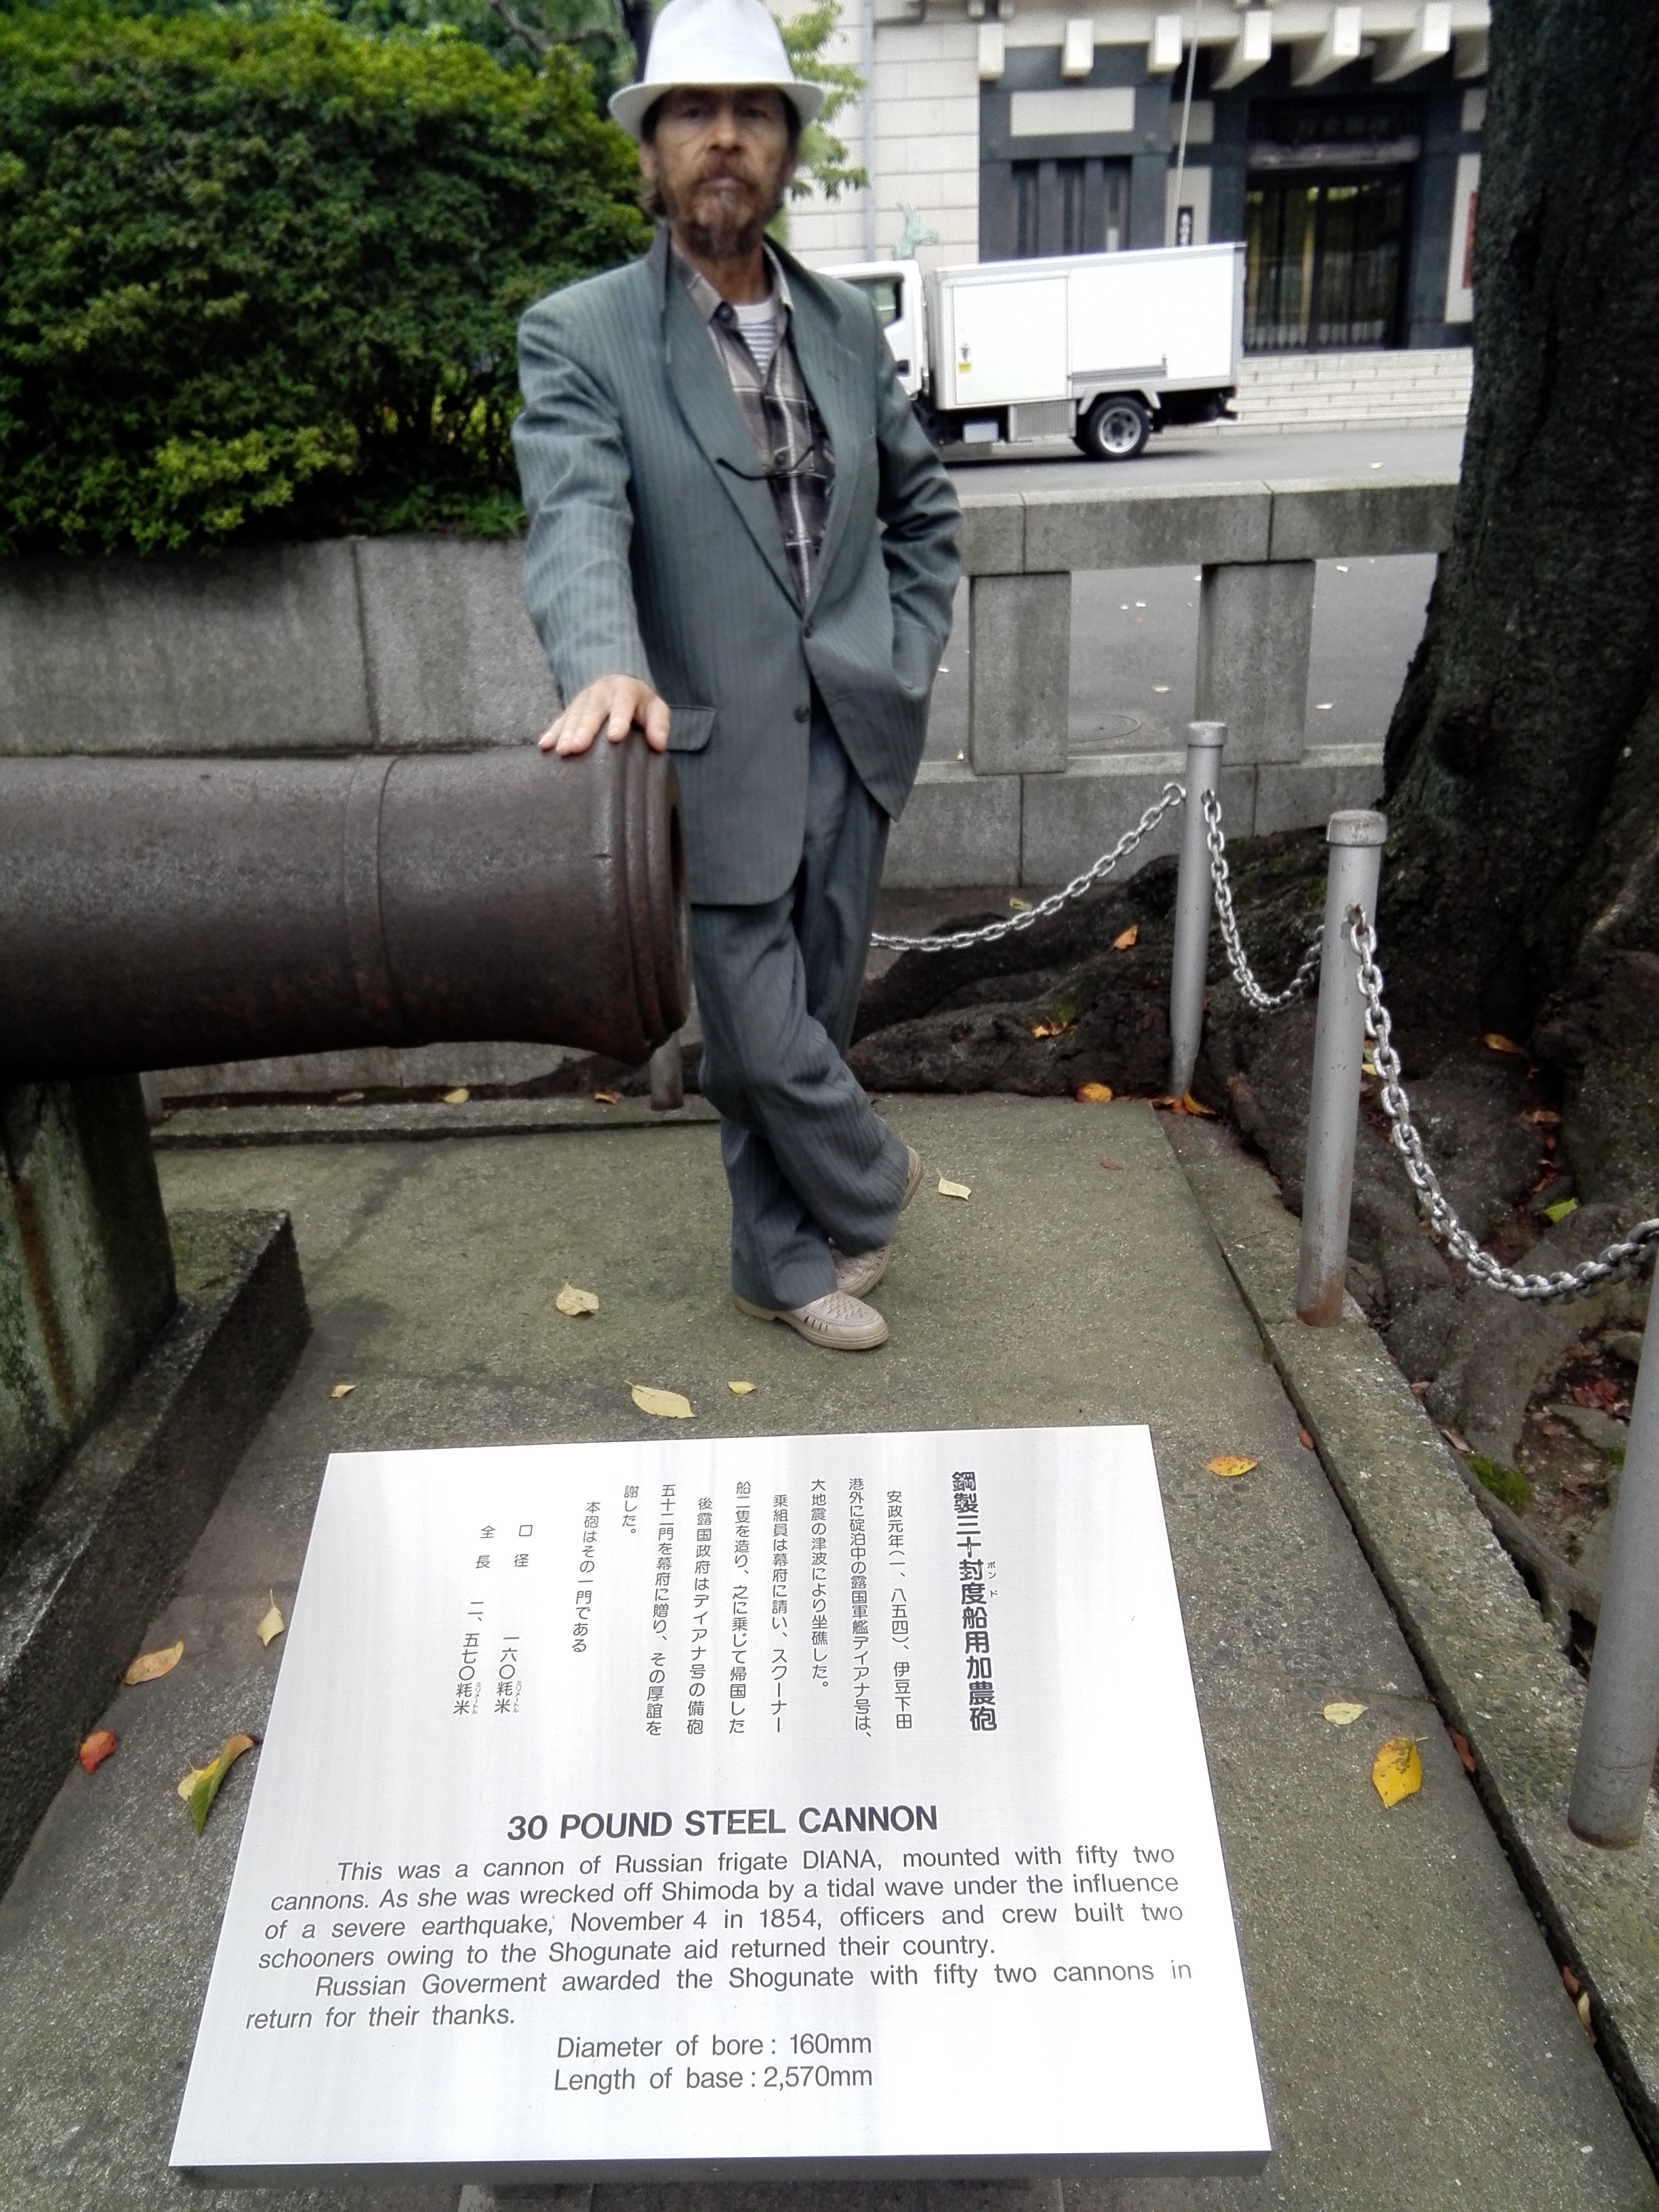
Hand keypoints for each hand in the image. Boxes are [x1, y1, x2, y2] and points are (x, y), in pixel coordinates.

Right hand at [538, 675, 669, 755]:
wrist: (620, 686)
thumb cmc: (641, 705)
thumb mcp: (656, 709)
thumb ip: (659, 724)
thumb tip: (659, 744)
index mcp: (625, 690)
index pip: (623, 703)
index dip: (619, 719)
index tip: (615, 737)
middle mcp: (602, 691)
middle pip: (592, 709)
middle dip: (584, 729)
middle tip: (576, 747)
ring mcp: (584, 698)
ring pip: (574, 714)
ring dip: (565, 732)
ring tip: (561, 751)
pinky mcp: (572, 708)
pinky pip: (560, 719)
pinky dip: (552, 732)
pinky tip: (544, 746)